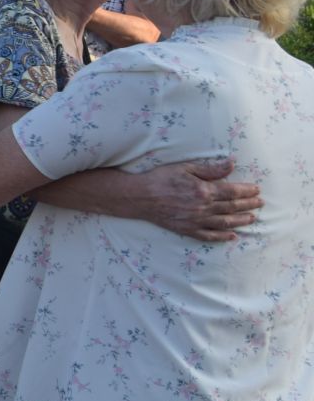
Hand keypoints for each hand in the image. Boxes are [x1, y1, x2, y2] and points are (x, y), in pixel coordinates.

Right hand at [135, 158, 262, 241]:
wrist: (140, 197)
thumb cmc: (161, 178)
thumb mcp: (186, 168)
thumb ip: (211, 169)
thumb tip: (232, 164)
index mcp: (204, 190)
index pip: (232, 191)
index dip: (247, 191)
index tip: (256, 190)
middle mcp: (203, 207)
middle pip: (232, 207)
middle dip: (249, 205)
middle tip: (260, 203)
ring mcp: (196, 221)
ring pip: (225, 222)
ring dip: (241, 220)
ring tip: (252, 218)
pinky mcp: (187, 229)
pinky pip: (209, 236)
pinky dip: (222, 237)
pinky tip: (232, 236)